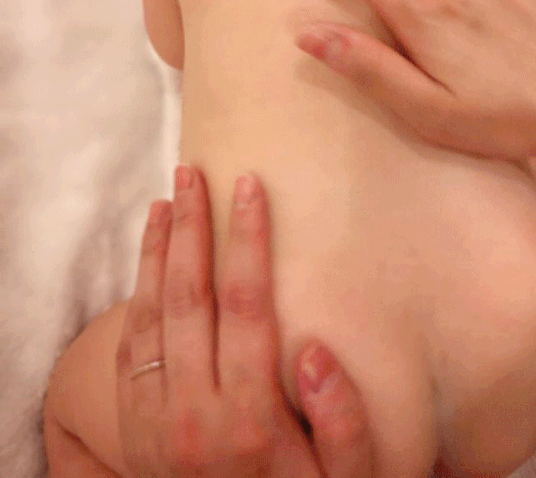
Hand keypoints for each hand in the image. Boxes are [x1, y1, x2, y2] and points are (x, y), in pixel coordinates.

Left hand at [116, 167, 373, 476]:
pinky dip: (134, 293)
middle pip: (189, 296)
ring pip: (149, 314)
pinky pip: (128, 347)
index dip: (247, 239)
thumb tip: (316, 349)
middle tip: (193, 172)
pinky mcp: (134, 428)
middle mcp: (193, 413)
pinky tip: (146, 258)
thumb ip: (342, 422)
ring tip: (166, 199)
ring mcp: (155, 421)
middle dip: (192, 226)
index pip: (247, 303)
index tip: (248, 186)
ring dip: (156, 250)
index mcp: (250, 419)